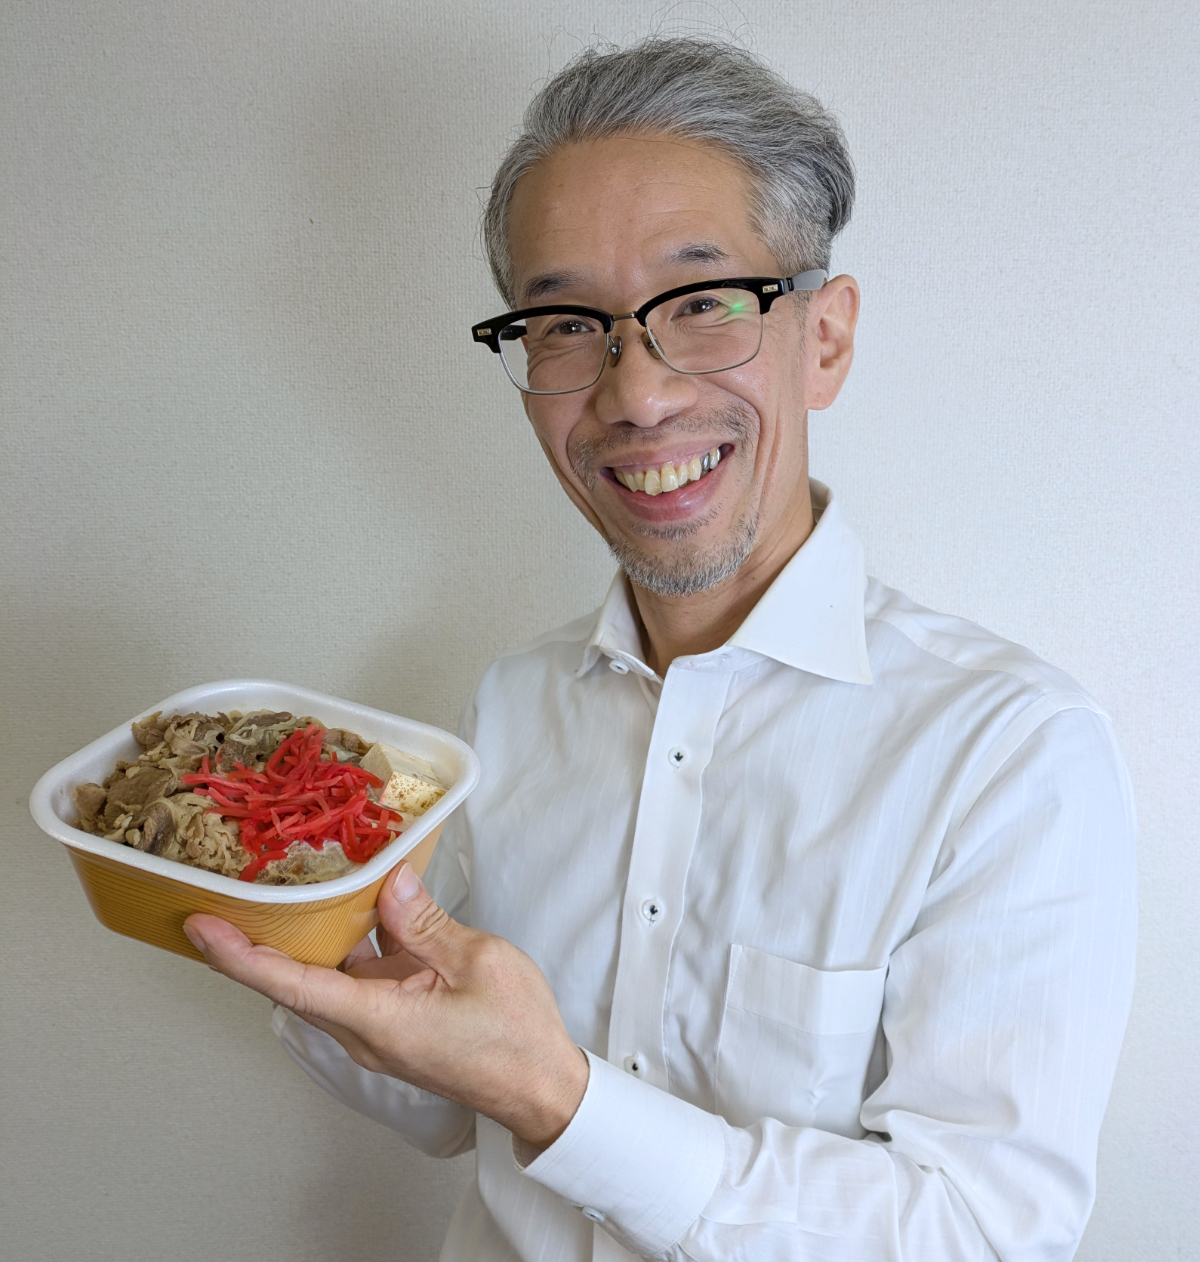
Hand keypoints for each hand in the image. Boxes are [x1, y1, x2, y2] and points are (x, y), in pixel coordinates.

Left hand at [183, 864, 589, 1148]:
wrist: (540, 1084)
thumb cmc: (515, 1034)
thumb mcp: (475, 961)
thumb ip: (424, 921)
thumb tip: (389, 881)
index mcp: (377, 1019)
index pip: (290, 984)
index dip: (240, 955)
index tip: (201, 926)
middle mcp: (363, 1030)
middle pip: (292, 981)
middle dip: (252, 941)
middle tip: (226, 891)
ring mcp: (376, 1027)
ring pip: (322, 977)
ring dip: (299, 938)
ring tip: (277, 889)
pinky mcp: (393, 1020)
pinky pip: (354, 978)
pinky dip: (343, 941)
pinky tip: (352, 905)